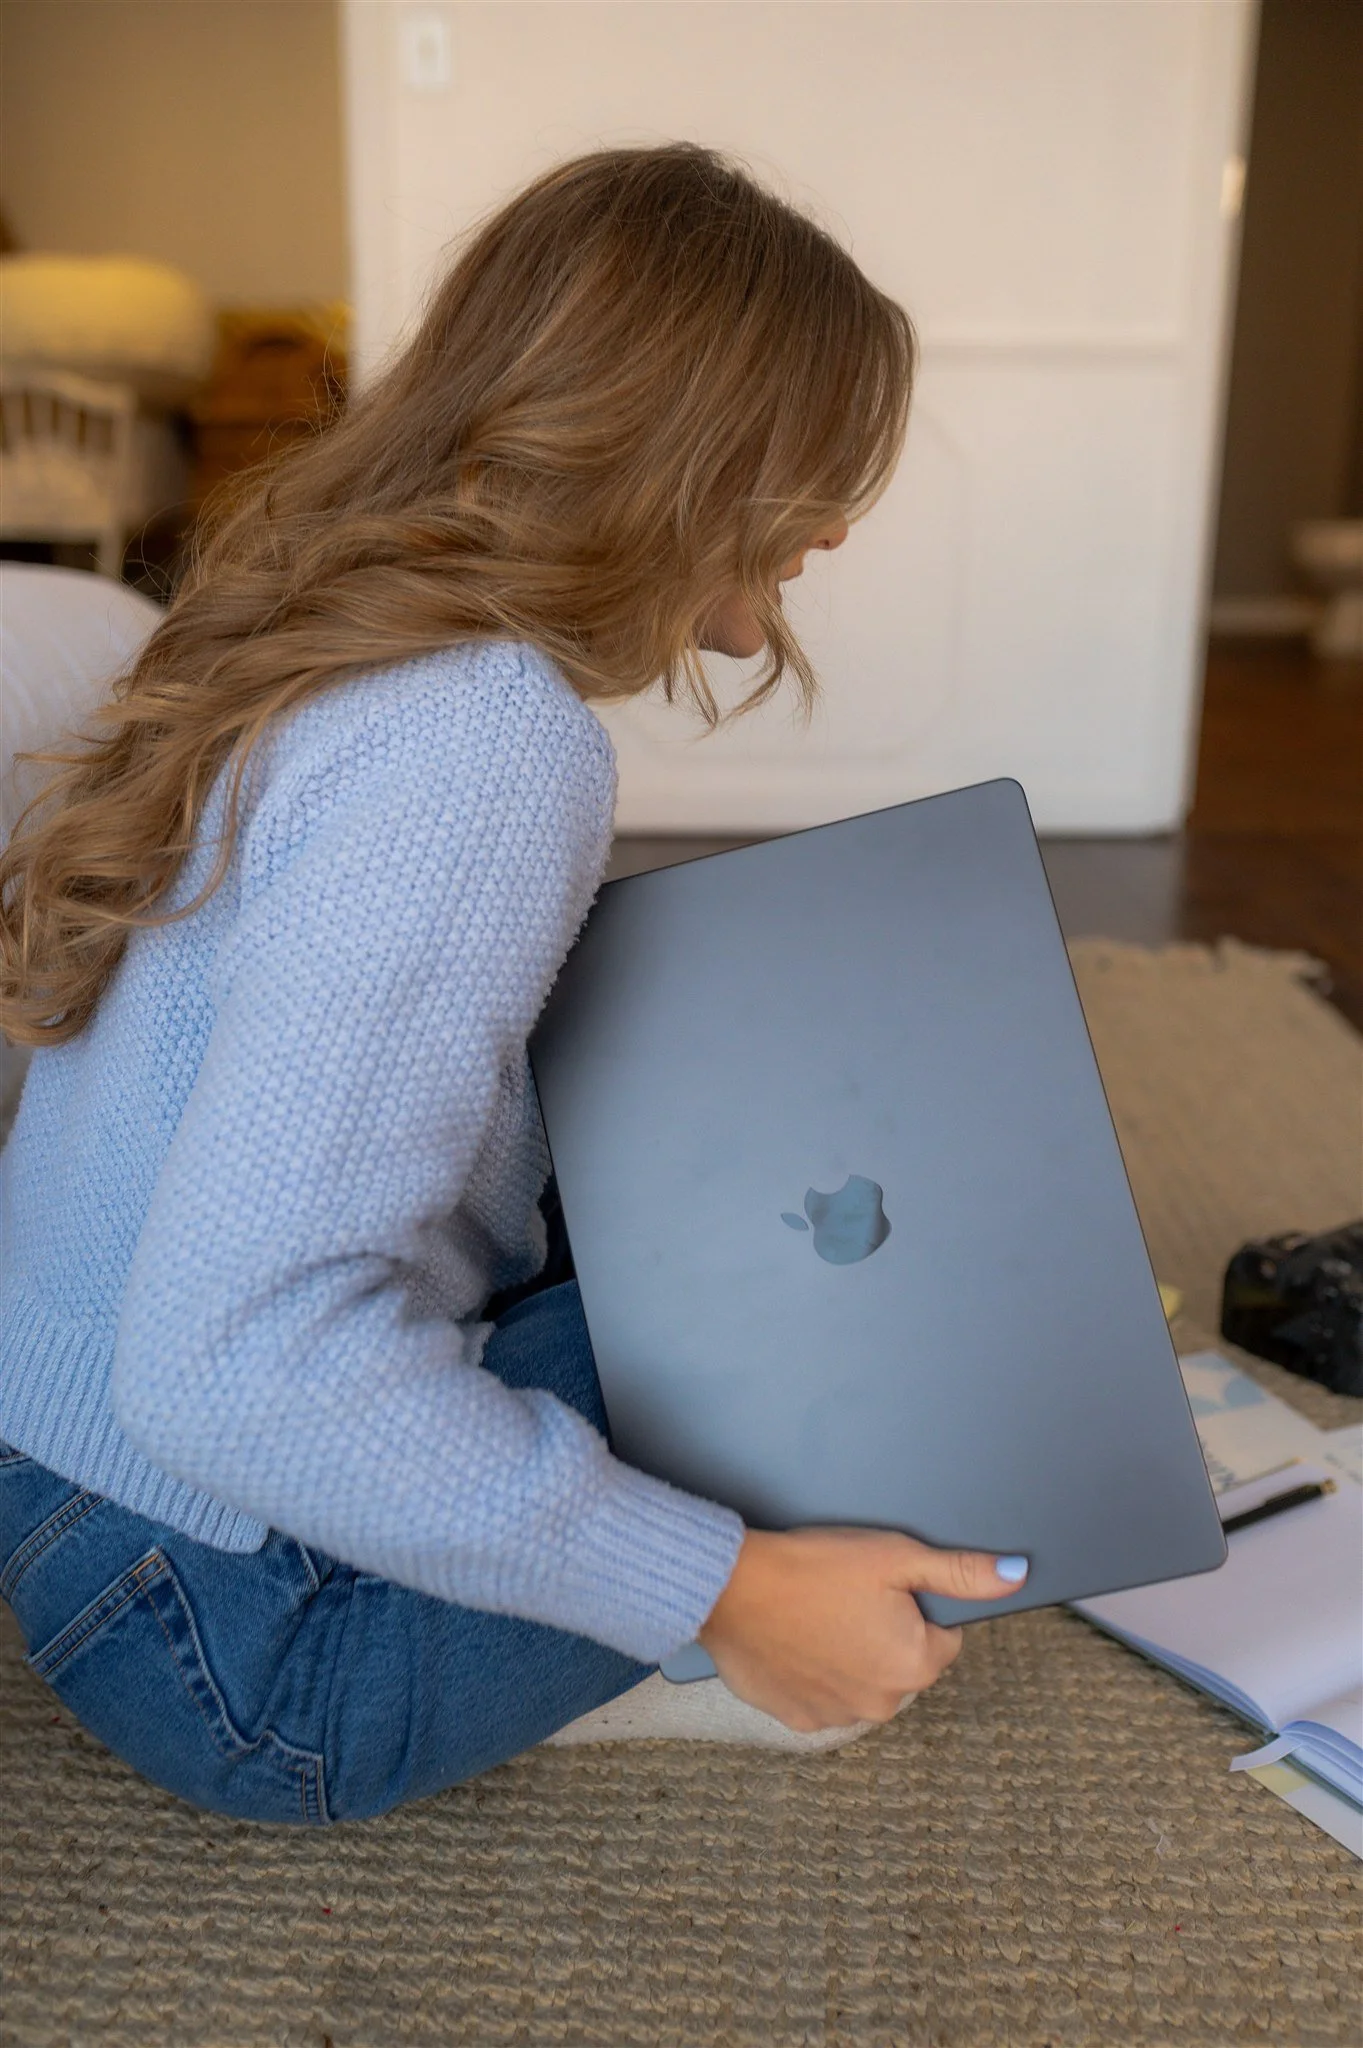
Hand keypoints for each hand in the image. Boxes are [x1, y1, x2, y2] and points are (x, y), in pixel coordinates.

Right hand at [695, 1526, 1026, 1731]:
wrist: (732, 1588)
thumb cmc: (814, 1566)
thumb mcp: (895, 1556)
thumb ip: (959, 1571)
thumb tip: (1015, 1574)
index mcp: (914, 1665)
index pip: (942, 1639)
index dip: (915, 1607)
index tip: (881, 1588)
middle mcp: (882, 1704)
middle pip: (901, 1664)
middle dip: (883, 1634)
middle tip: (846, 1598)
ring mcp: (836, 1717)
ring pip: (861, 1682)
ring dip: (849, 1656)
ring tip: (816, 1616)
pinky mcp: (796, 1719)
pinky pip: (821, 1697)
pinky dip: (813, 1673)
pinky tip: (795, 1641)